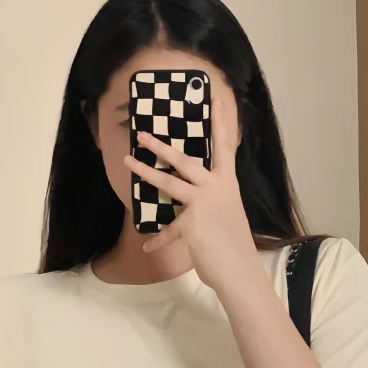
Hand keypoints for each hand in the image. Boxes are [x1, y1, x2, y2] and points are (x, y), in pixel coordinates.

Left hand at [125, 91, 259, 295]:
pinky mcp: (191, 224)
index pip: (224, 146)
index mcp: (227, 183)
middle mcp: (216, 188)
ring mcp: (203, 204)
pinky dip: (158, 240)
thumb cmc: (234, 243)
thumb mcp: (225, 213)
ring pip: (169, 182)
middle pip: (185, 160)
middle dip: (162, 146)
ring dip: (146, 171)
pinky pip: (168, 230)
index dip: (221, 121)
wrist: (240, 270)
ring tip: (128, 161)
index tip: (215, 97)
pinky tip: (148, 246)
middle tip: (142, 134)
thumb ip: (210, 201)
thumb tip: (192, 200)